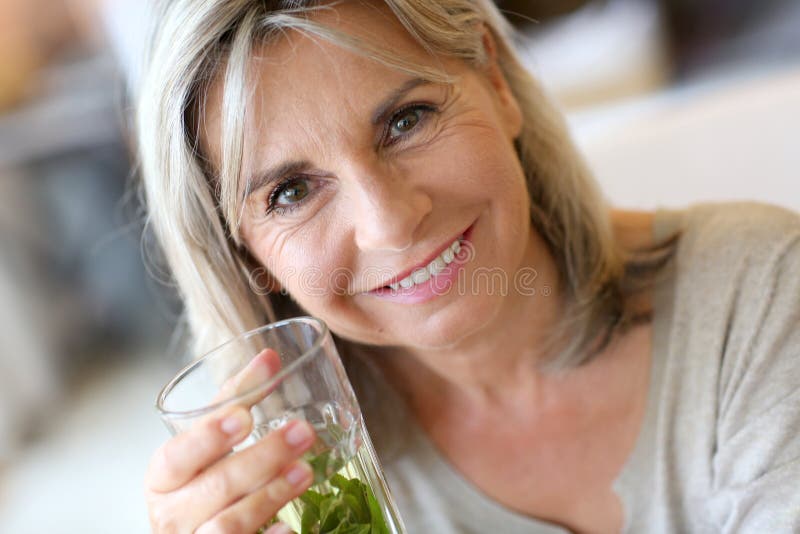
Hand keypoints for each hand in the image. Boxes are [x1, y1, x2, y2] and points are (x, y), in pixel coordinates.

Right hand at [145, 349, 315, 532]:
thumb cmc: (202, 480)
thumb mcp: (208, 441)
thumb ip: (235, 400)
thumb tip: (270, 357)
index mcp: (163, 477)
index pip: (175, 457)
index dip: (207, 439)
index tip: (243, 417)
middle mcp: (171, 515)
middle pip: (214, 486)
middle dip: (262, 458)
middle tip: (302, 433)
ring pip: (229, 525)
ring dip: (271, 495)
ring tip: (305, 472)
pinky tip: (289, 528)